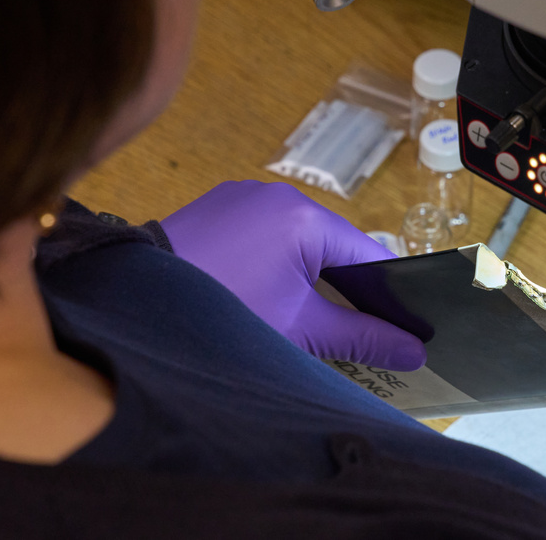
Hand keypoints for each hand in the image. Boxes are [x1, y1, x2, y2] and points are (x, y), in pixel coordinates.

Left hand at [161, 180, 426, 369]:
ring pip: (300, 238)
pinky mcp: (217, 206)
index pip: (369, 255)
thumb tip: (415, 351)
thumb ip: (363, 337)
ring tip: (304, 316)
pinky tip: (266, 292)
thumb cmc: (221, 315)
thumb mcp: (300, 331)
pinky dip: (276, 260)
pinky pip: (265, 231)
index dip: (388, 295)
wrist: (131, 306)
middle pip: (335, 244)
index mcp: (305, 217)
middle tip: (350, 331)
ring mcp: (243, 196)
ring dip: (309, 274)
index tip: (401, 329)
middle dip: (345, 288)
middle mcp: (278, 195)